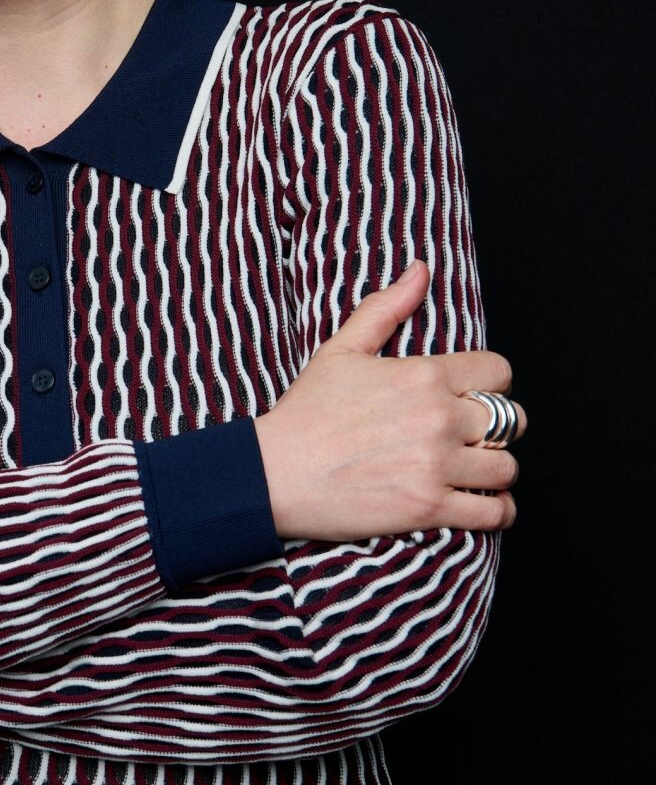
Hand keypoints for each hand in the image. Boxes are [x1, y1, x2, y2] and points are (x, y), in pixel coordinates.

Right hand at [255, 259, 526, 541]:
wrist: (274, 474)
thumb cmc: (305, 413)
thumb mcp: (341, 350)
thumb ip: (386, 308)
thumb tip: (420, 270)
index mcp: (423, 375)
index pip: (498, 372)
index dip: (493, 384)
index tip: (477, 396)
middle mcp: (439, 418)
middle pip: (510, 420)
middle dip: (496, 428)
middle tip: (474, 437)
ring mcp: (436, 465)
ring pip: (506, 467)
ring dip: (496, 470)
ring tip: (476, 472)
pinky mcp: (430, 508)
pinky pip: (494, 513)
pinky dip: (498, 512)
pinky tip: (485, 505)